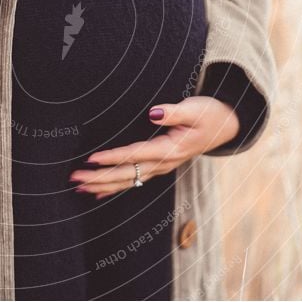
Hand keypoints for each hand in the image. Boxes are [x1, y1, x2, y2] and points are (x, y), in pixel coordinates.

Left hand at [69, 96, 239, 198]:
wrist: (226, 126)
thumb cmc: (210, 114)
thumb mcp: (195, 109)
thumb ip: (173, 112)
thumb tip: (153, 113)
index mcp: (171, 149)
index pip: (136, 155)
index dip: (114, 157)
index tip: (92, 158)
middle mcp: (164, 163)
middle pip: (127, 174)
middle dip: (100, 177)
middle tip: (75, 177)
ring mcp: (161, 168)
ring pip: (129, 182)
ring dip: (103, 185)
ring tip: (80, 187)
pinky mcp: (159, 167)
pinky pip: (134, 181)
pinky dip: (114, 188)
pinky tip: (97, 193)